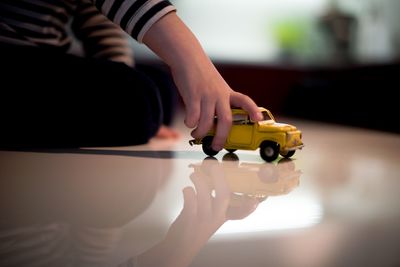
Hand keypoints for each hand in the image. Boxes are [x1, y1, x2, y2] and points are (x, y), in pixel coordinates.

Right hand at [143, 12, 262, 150]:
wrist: (188, 57)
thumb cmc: (201, 75)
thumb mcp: (216, 86)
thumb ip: (219, 102)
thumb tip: (215, 124)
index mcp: (227, 93)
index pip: (245, 101)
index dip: (253, 110)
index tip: (258, 119)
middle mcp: (219, 95)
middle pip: (226, 121)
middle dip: (221, 137)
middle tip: (216, 146)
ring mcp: (206, 95)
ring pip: (207, 122)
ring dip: (201, 132)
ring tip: (196, 134)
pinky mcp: (192, 95)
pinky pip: (193, 116)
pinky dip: (190, 124)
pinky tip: (189, 122)